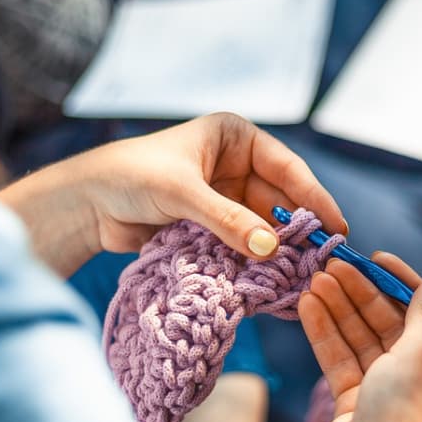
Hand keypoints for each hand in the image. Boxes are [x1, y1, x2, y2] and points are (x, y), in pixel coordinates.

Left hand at [74, 113, 345, 257]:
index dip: (314, 198)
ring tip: (301, 278)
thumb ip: (227, 220)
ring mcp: (225, 199)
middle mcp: (235, 166)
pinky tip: (272, 283)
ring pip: (263, 228)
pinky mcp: (212, 228)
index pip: (286, 169)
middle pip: (279, 202)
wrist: (86, 205)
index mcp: (235, 138)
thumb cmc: (130, 177)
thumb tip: (270, 249)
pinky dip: (256, 263)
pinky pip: (243, 246)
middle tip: (322, 261)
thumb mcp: (182, 193)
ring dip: (277, 252)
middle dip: (298, 231)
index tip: (336, 226)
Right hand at [298, 254, 421, 421]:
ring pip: (365, 343)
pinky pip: (345, 363)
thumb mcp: (420, 355)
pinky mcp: (359, 408)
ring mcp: (391, 397)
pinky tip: (309, 307)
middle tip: (335, 264)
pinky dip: (328, 336)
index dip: (402, 285)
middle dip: (363, 296)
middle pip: (394, 328)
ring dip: (341, 310)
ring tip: (316, 279)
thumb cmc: (403, 417)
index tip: (377, 258)